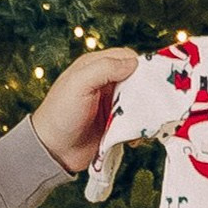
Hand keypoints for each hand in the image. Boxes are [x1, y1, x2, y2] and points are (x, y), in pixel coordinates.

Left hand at [30, 46, 138, 176]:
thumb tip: (134, 63)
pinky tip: (138, 133)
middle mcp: (105, 82)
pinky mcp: (116, 122)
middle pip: (137, 77)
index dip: (139, 65)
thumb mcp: (79, 84)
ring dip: (145, 108)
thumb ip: (104, 69)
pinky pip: (136, 118)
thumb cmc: (60, 113)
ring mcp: (111, 103)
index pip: (126, 57)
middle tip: (153, 100)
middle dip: (146, 88)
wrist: (54, 151)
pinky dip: (140, 124)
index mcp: (94, 66)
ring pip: (139, 98)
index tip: (150, 79)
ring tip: (147, 118)